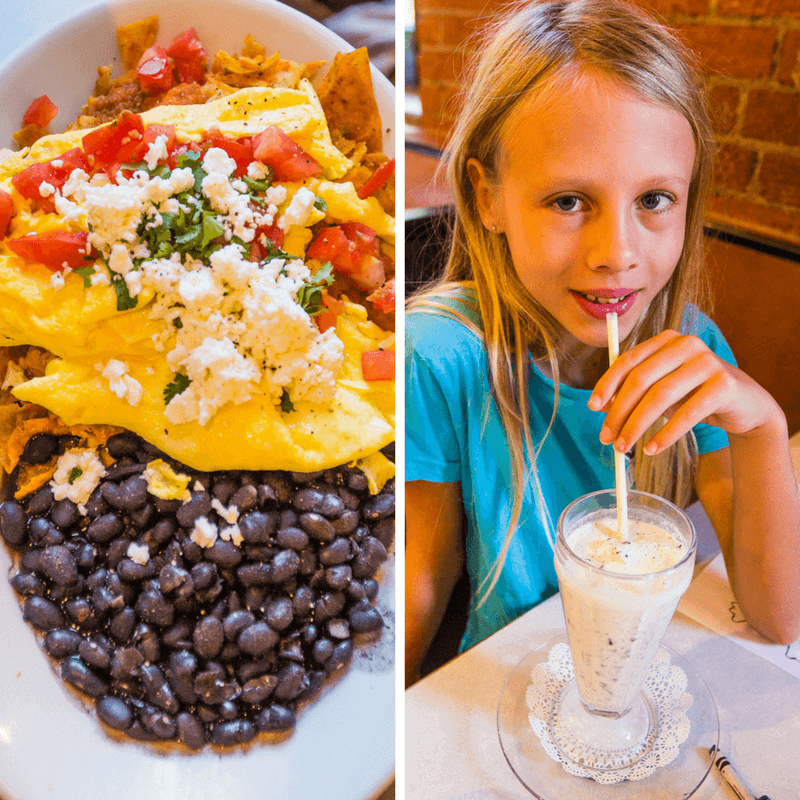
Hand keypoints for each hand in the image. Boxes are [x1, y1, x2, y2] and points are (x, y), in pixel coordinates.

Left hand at [587, 330, 781, 454]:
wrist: (745, 405)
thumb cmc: (695, 395)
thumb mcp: (662, 390)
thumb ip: (634, 393)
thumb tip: (601, 408)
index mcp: (667, 340)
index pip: (628, 360)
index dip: (607, 384)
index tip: (592, 408)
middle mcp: (687, 344)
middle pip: (641, 379)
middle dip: (619, 411)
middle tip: (606, 438)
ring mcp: (708, 362)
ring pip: (660, 396)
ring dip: (637, 426)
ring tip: (624, 447)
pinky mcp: (724, 385)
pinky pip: (687, 413)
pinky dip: (666, 434)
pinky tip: (652, 449)